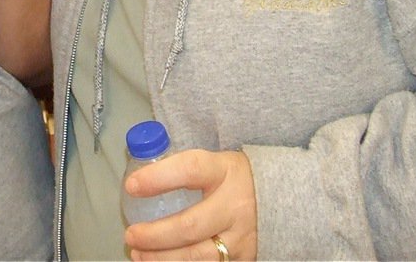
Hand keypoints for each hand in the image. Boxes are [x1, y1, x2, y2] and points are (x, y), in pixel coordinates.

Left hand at [123, 149, 257, 260]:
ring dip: (162, 258)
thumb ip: (186, 171)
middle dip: (155, 235)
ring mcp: (242, 237)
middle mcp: (235, 205)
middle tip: (131, 235)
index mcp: (224, 171)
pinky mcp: (245, 259)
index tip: (131, 186)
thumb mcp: (218, 164)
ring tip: (138, 253)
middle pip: (189, 225)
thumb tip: (141, 179)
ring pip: (197, 256)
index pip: (189, 169)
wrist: (285, 199)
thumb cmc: (237, 179)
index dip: (158, 178)